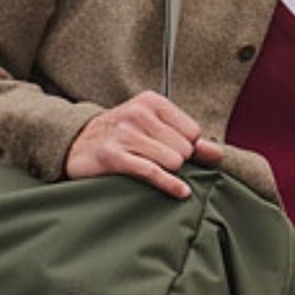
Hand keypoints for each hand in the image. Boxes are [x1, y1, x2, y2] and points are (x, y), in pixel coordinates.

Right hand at [63, 91, 223, 198]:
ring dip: (170, 173)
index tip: (177, 153)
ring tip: (156, 172)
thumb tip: (217, 153)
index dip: (189, 148)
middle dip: (179, 161)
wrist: (77, 144)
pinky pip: (152, 172)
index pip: (193, 132)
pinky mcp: (114, 155)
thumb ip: (187, 140)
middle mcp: (138, 113)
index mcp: (151, 102)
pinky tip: (180, 191)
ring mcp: (125, 133)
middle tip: (162, 164)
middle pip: (184, 149)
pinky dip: (170, 184)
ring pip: (172, 160)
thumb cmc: (121, 138)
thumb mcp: (154, 130)